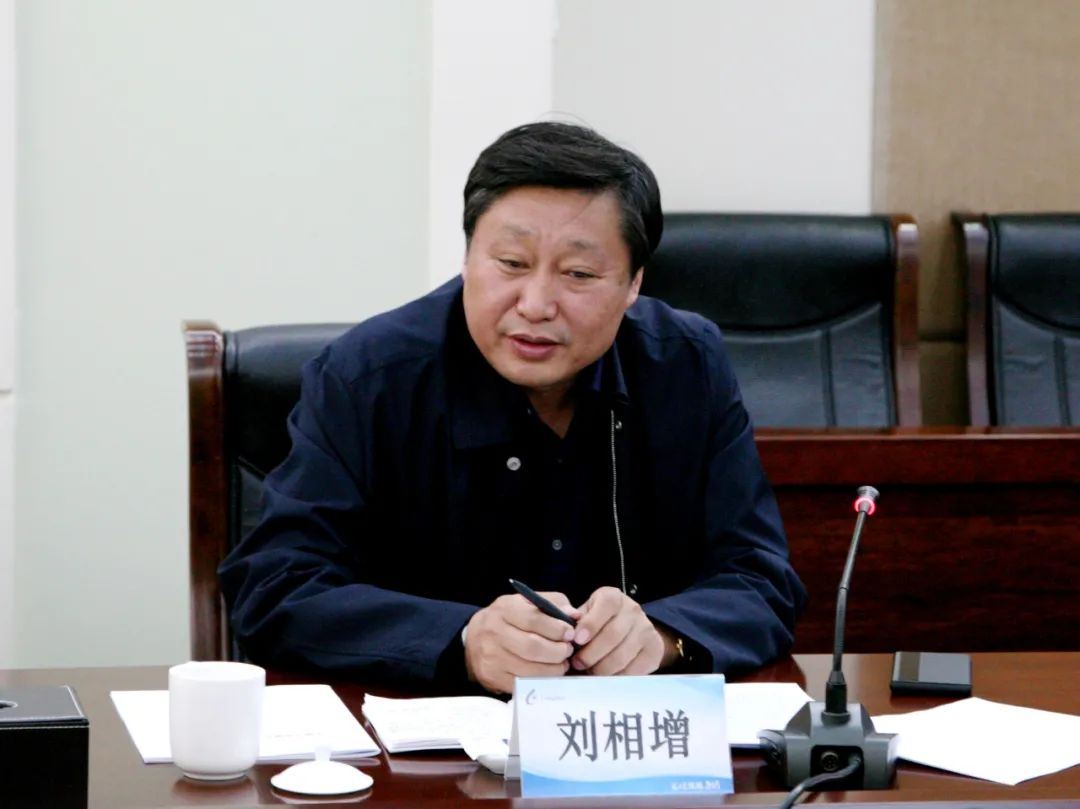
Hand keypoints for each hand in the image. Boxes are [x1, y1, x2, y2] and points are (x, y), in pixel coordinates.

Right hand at [464, 592, 578, 693]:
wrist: (474, 638)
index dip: (557, 628)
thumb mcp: (526, 602)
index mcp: (504, 609)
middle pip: (533, 647)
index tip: (570, 633)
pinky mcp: (493, 677)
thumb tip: (575, 615)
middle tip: (568, 651)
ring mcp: (492, 657)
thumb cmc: (509, 618)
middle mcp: (495, 632)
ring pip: (529, 668)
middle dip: (557, 651)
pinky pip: (523, 683)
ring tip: (562, 663)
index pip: (534, 619)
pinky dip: (540, 680)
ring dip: (553, 669)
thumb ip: (553, 603)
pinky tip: (548, 673)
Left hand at [570, 586, 675, 674]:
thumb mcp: (586, 614)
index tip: (577, 640)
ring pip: (622, 655)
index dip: (590, 623)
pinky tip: (606, 677)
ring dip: (602, 668)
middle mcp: (633, 610)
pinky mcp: (654, 649)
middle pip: (612, 634)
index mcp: (613, 598)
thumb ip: (575, 621)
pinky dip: (616, 677)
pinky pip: (634, 669)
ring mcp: (646, 629)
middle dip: (591, 653)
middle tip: (577, 664)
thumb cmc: (599, 623)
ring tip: (589, 672)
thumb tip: (567, 630)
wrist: (630, 631)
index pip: (605, 605)